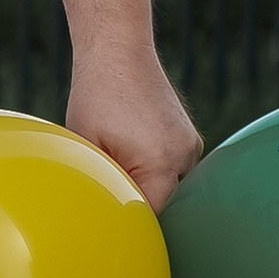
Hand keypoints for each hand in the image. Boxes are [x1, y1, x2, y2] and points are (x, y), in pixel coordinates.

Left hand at [67, 43, 201, 209]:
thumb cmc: (95, 96)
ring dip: (150, 185)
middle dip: (142, 204)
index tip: (116, 226)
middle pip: (168, 203)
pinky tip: (131, 153)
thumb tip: (98, 212)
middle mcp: (186, 157)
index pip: (153, 214)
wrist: (118, 51)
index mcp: (162, 164)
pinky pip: (174, 167)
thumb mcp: (87, 144)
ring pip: (173, 186)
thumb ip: (99, 181)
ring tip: (121, 166)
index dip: (134, 222)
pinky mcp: (188, 136)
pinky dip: (155, 169)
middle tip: (115, 200)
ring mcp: (191, 145)